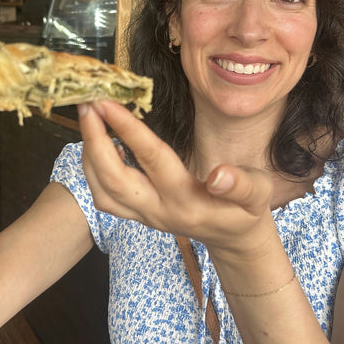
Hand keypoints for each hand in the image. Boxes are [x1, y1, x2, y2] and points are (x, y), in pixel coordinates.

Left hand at [78, 101, 275, 259]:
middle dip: (94, 140)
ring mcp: (144, 216)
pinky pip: (103, 196)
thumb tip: (220, 176)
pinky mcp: (136, 215)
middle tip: (87, 105)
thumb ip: (241, 185)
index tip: (107, 103)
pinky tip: (98, 144)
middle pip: (113, 179)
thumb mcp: (257, 195)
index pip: (152, 159)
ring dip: (89, 154)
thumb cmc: (245, 210)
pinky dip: (93, 168)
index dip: (128, 129)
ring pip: (101, 191)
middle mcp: (158, 211)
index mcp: (186, 201)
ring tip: (88, 119)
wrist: (233, 240)